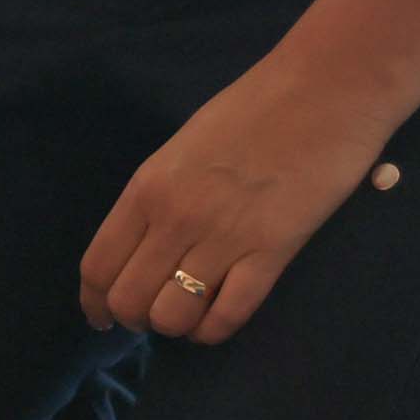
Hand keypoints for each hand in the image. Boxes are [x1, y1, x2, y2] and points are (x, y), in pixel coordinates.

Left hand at [77, 57, 400, 343]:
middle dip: (135, 319)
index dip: (96, 303)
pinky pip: (228, 314)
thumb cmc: (254, 108)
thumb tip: (144, 246)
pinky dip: (215, 330)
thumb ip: (160, 196)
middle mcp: (176, 217)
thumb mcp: (183, 148)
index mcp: (148, 187)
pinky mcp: (272, 252)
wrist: (324, 90)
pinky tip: (216, 322)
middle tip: (152, 316)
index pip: (99, 265)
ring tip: (187, 316)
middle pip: (130, 299)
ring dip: (175, 326)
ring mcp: (224, 237)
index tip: (103, 318)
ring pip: (173, 316)